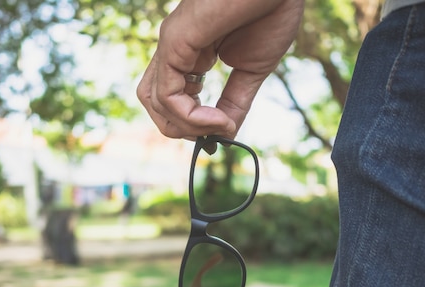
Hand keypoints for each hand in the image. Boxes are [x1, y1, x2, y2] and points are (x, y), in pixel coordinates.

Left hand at [137, 0, 303, 139]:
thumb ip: (235, 102)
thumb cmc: (269, 13)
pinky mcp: (173, 42)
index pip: (173, 99)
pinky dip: (190, 116)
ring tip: (219, 125)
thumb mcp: (252, 70)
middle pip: (155, 103)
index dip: (194, 123)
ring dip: (187, 126)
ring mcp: (171, 44)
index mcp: (191, 54)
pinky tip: (217, 118)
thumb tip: (226, 134)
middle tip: (215, 133)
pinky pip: (167, 95)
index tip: (225, 129)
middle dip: (182, 128)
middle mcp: (175, 49)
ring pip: (155, 102)